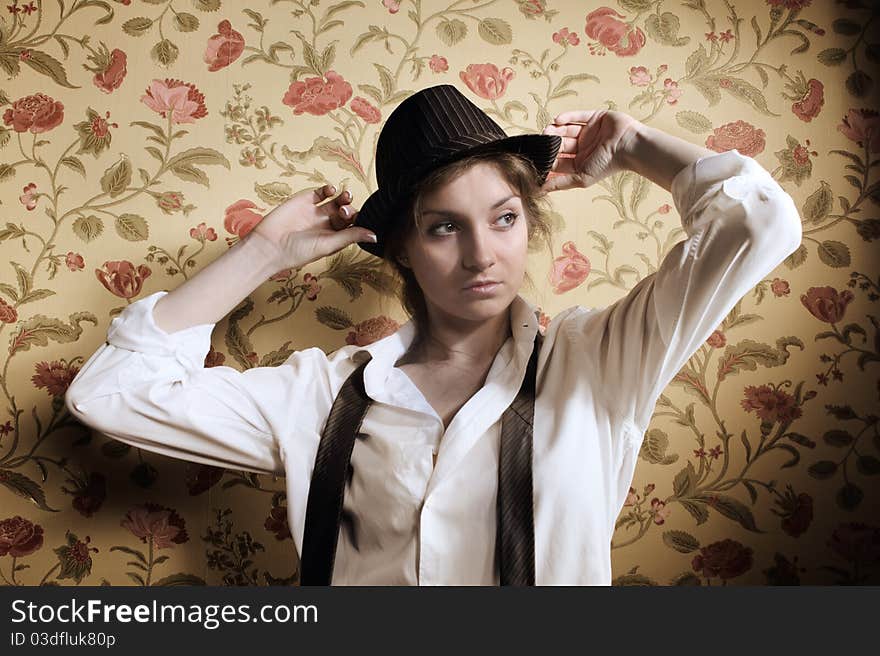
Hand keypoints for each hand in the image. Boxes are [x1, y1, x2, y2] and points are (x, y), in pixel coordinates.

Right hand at [250, 184, 374, 269]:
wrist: (270, 245)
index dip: (359, 220)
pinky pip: (321, 192)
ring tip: (345, 196)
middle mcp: (327, 224)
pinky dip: (329, 189)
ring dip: (344, 197)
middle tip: (344, 211)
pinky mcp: (305, 200)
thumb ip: (351, 236)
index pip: (354, 226)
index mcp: (335, 237)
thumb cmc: (298, 251)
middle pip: (347, 212)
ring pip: (336, 200)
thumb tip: (375, 236)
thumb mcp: (329, 244)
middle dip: (349, 209)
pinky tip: (331, 190)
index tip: (360, 218)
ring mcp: (316, 211)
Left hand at [540, 109, 641, 191]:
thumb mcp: (581, 178)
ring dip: (556, 129)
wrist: (628, 147)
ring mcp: (589, 132)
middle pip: (561, 143)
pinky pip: (578, 116)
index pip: (559, 160)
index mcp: (580, 162)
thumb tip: (540, 191)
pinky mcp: (595, 117)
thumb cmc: (608, 165)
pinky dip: (567, 117)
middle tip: (541, 140)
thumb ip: (561, 183)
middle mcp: (583, 147)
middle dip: (551, 142)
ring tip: (548, 130)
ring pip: (567, 129)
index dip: (547, 158)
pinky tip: (557, 120)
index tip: (536, 157)